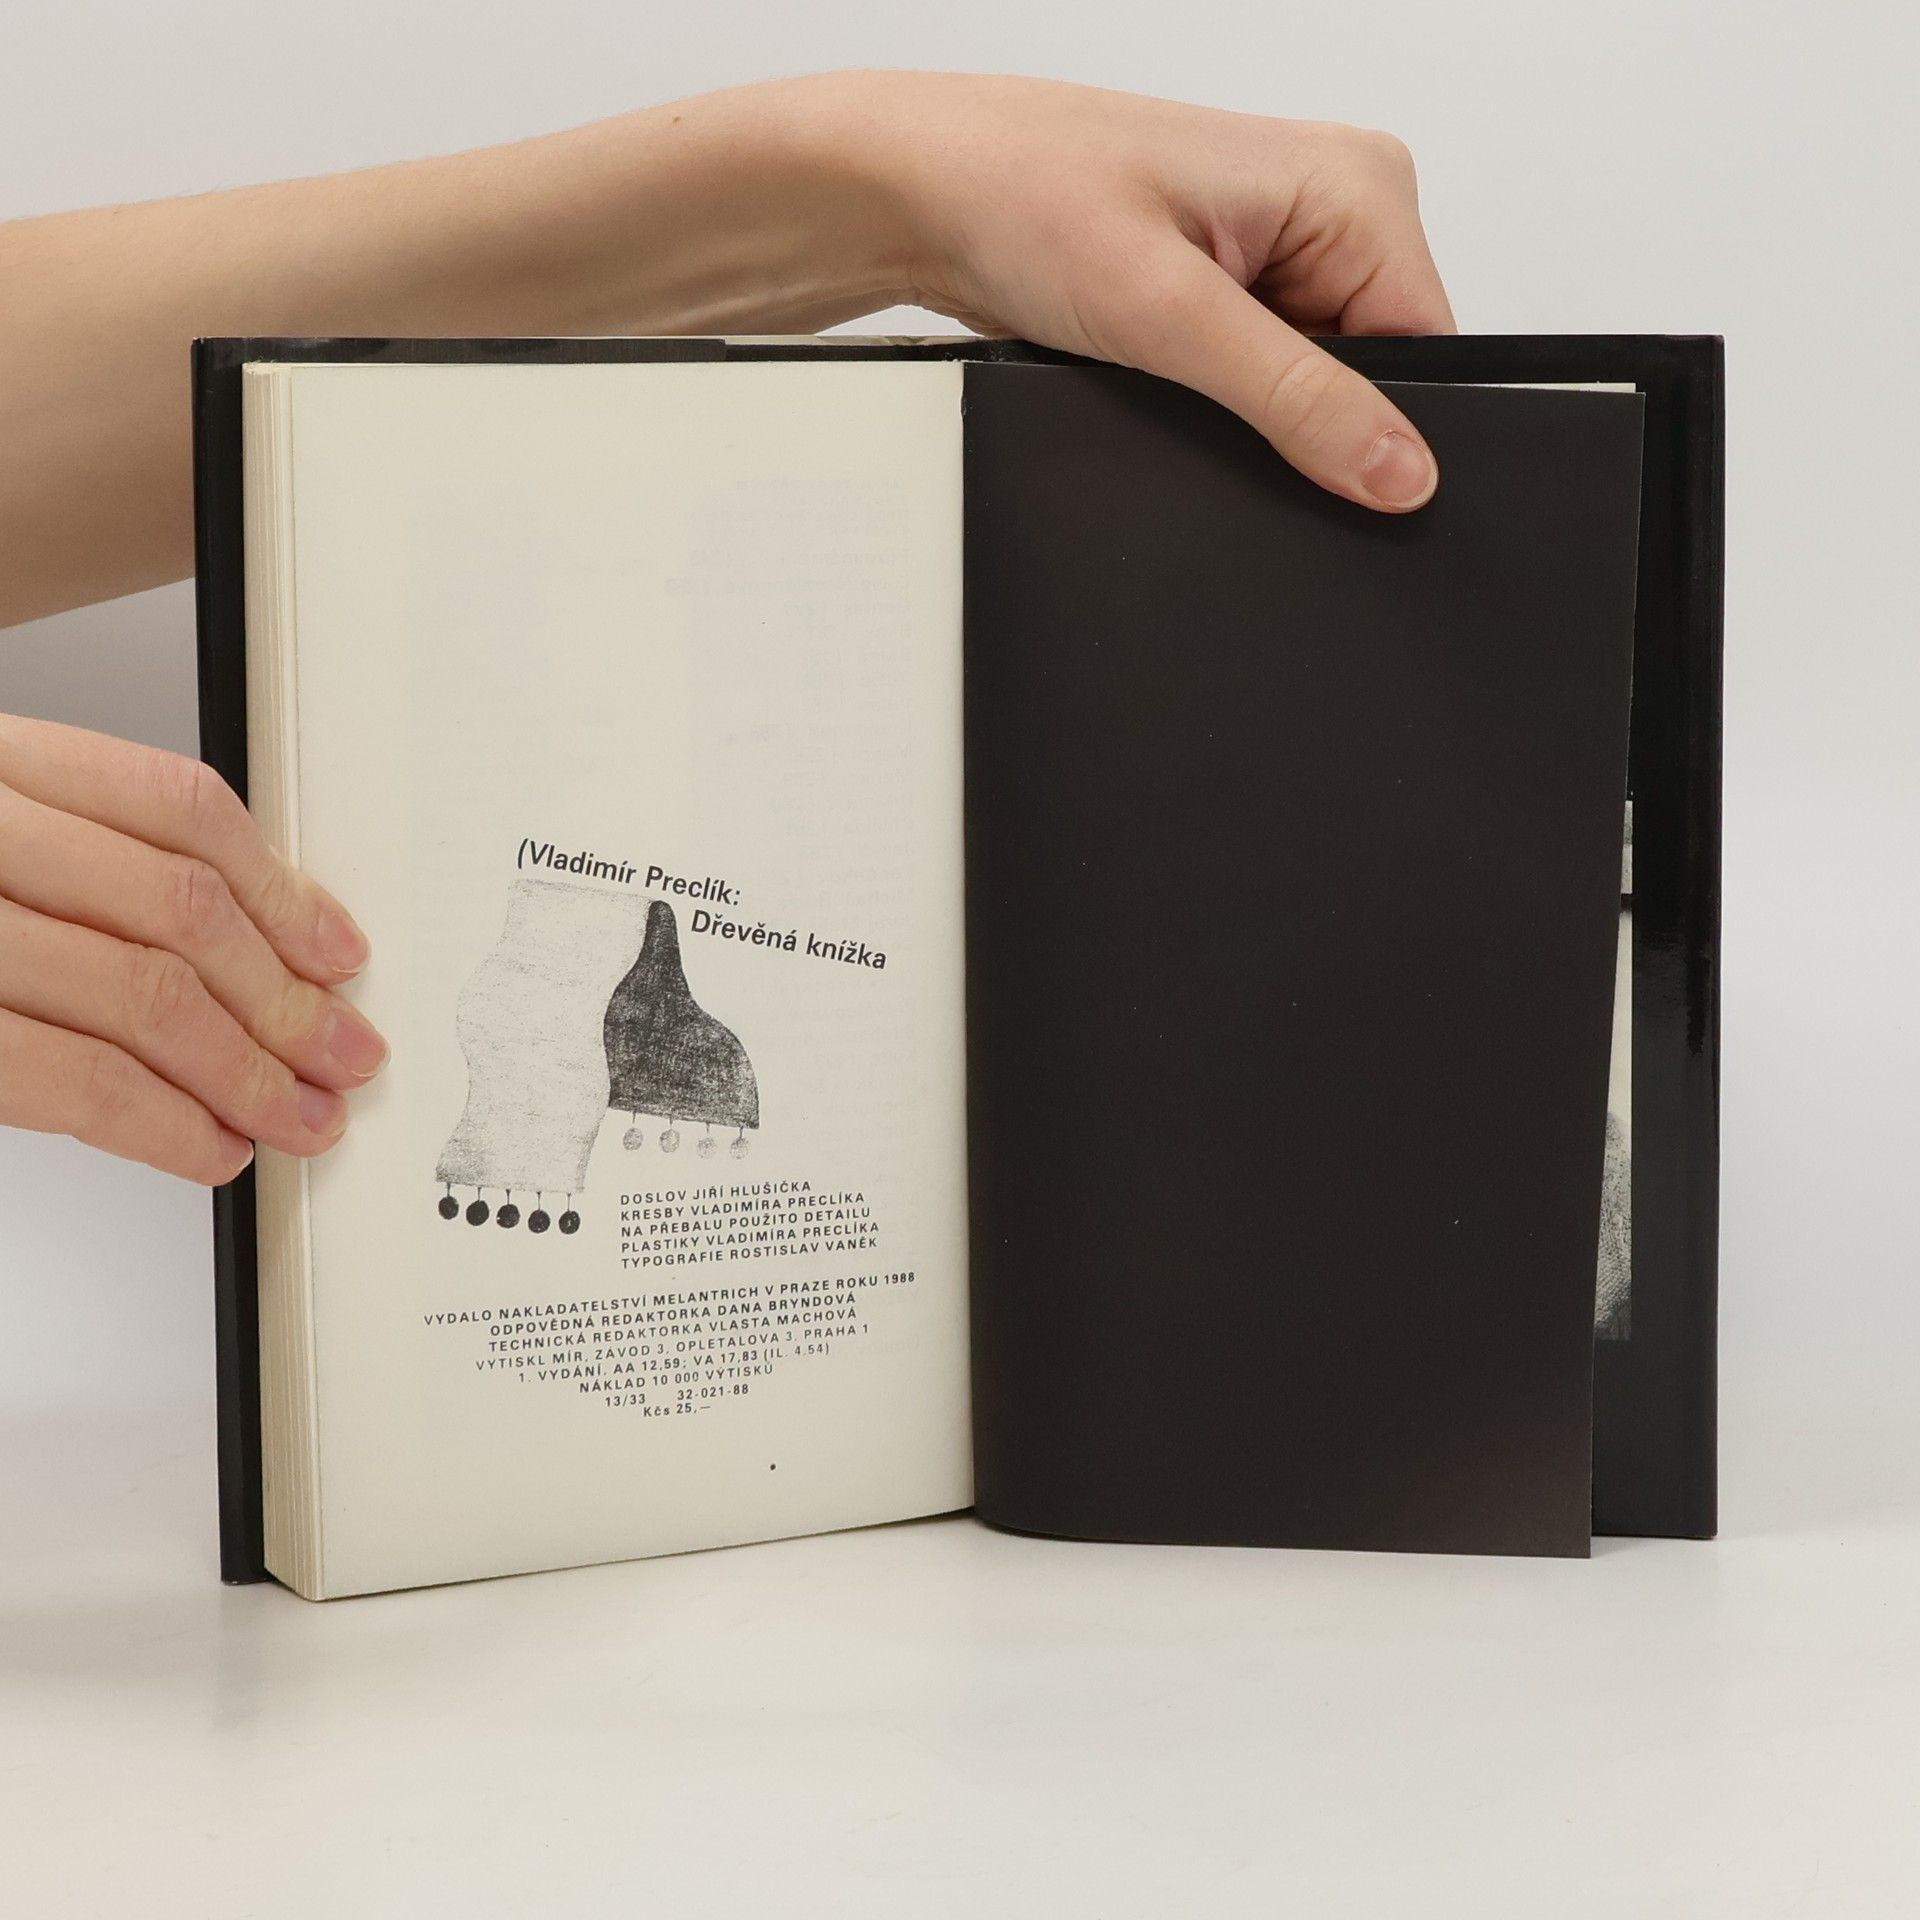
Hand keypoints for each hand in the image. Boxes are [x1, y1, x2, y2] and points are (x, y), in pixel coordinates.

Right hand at [0, 714, 384, 1183]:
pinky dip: (158, 1123)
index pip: (177, 808)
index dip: (282, 889)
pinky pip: (64, 1077)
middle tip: (346, 1055)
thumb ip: (79, 864)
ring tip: (299, 1118)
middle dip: (285, 1000)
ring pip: (138, 995)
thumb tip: (252, 945)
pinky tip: (208, 1146)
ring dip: (245, 1073)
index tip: (338, 952)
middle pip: (177, 910)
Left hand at [863, 75, 1455, 509]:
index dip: (1382, 429)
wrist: (921, 196)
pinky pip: (1259, 380)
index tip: (1315, 465)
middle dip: (1300, 417)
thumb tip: (1401, 472)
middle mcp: (1331, 207)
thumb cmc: (1023, 196)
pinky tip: (1160, 373)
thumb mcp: (1169, 317)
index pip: (1431, 350)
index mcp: (1356, 182)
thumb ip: (1297, 400)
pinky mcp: (1227, 289)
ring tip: (1166, 367)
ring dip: (1246, 409)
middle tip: (1203, 393)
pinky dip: (1213, 400)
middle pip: (1374, 376)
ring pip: (1313, 388)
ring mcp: (1278, 250)